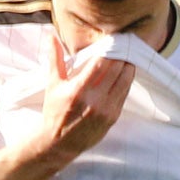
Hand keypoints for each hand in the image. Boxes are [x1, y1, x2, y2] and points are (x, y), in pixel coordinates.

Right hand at [22, 49, 134, 174]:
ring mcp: (106, 109)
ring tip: (128, 56)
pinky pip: (124, 94)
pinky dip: (127, 81)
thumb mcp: (52, 84)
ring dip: (128, 67)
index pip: (101, 63)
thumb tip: (51, 36)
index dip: (110, 49)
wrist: (59, 143)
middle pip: (116, 70)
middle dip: (122, 55)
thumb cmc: (54, 111)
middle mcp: (95, 100)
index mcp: (78, 89)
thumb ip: (55, 58)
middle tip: (125, 44)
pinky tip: (126, 73)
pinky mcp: (113, 117)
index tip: (114, 39)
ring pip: (125, 81)